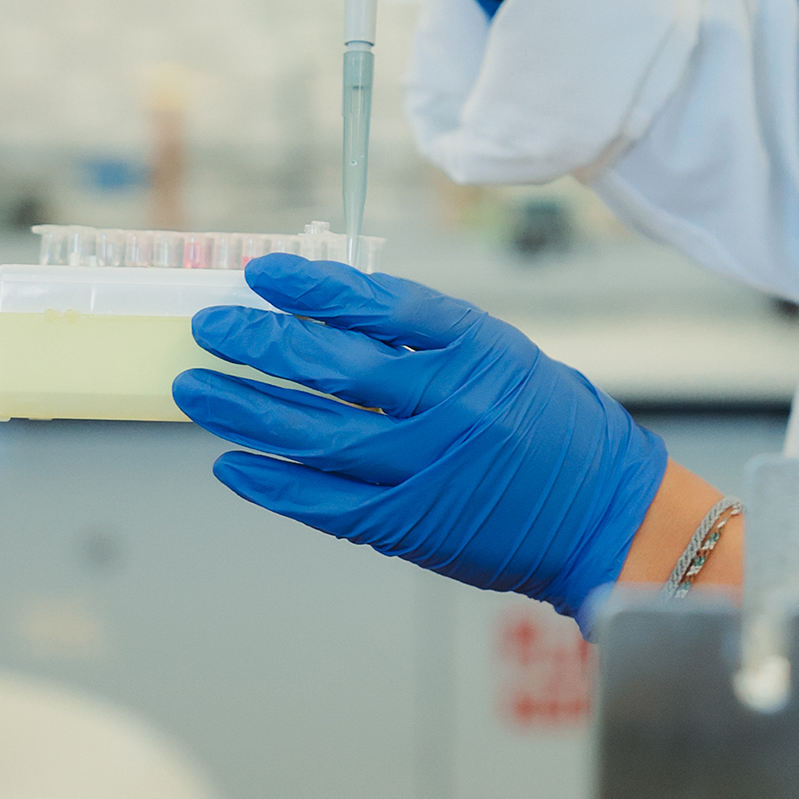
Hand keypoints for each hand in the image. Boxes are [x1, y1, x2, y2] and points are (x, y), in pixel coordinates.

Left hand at [172, 258, 666, 625]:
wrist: (601, 512)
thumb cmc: (553, 425)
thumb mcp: (503, 355)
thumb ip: (426, 339)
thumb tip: (328, 316)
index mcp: (478, 347)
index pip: (379, 302)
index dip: (312, 286)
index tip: (261, 273)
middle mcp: (451, 403)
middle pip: (333, 364)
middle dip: (261, 342)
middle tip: (212, 326)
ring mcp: (427, 467)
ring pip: (314, 434)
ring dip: (245, 409)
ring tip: (197, 388)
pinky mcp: (410, 524)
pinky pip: (323, 502)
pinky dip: (271, 483)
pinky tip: (232, 463)